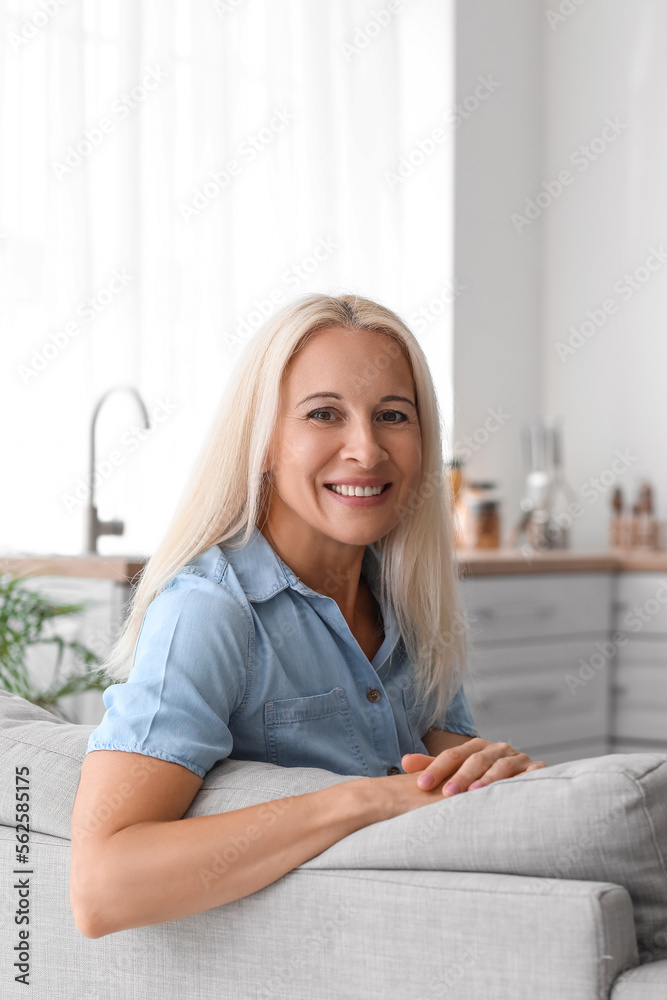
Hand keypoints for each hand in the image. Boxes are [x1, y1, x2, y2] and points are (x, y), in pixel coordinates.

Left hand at [401, 738, 545, 796]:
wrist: (528, 783)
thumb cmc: (485, 780)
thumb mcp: (459, 772)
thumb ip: (434, 767)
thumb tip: (403, 761)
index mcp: (477, 748)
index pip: (454, 755)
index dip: (437, 768)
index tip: (421, 784)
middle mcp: (498, 749)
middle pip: (476, 759)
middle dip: (460, 776)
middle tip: (446, 792)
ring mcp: (519, 759)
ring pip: (501, 766)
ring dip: (486, 780)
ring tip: (473, 794)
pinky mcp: (538, 771)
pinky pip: (529, 776)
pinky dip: (518, 782)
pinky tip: (507, 794)